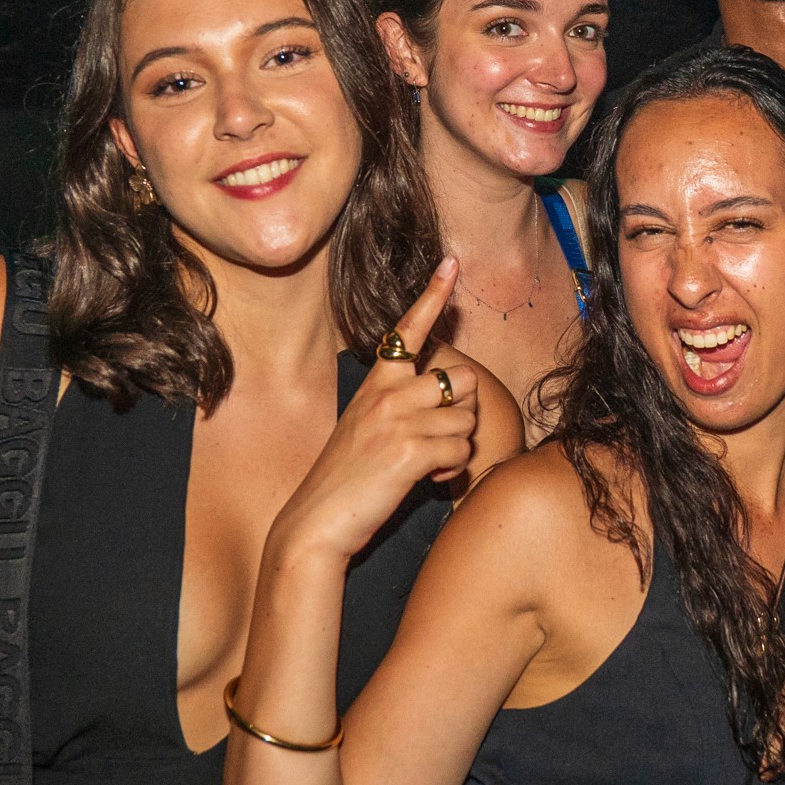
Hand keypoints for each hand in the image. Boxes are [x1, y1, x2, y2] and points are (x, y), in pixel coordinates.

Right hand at [265, 257, 478, 567]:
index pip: (409, 329)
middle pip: (466, 379)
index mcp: (377, 381)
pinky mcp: (409, 451)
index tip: (452, 263)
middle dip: (464, 412)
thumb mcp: (368, 424)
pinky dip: (453, 471)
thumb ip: (402, 402)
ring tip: (429, 464)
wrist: (316, 521)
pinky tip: (429, 480)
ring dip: (458, 447)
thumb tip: (449, 395)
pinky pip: (460, 451)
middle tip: (440, 436)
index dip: (434, 295)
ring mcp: (398, 419)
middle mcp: (387, 392)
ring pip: (468, 419)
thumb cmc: (348, 476)